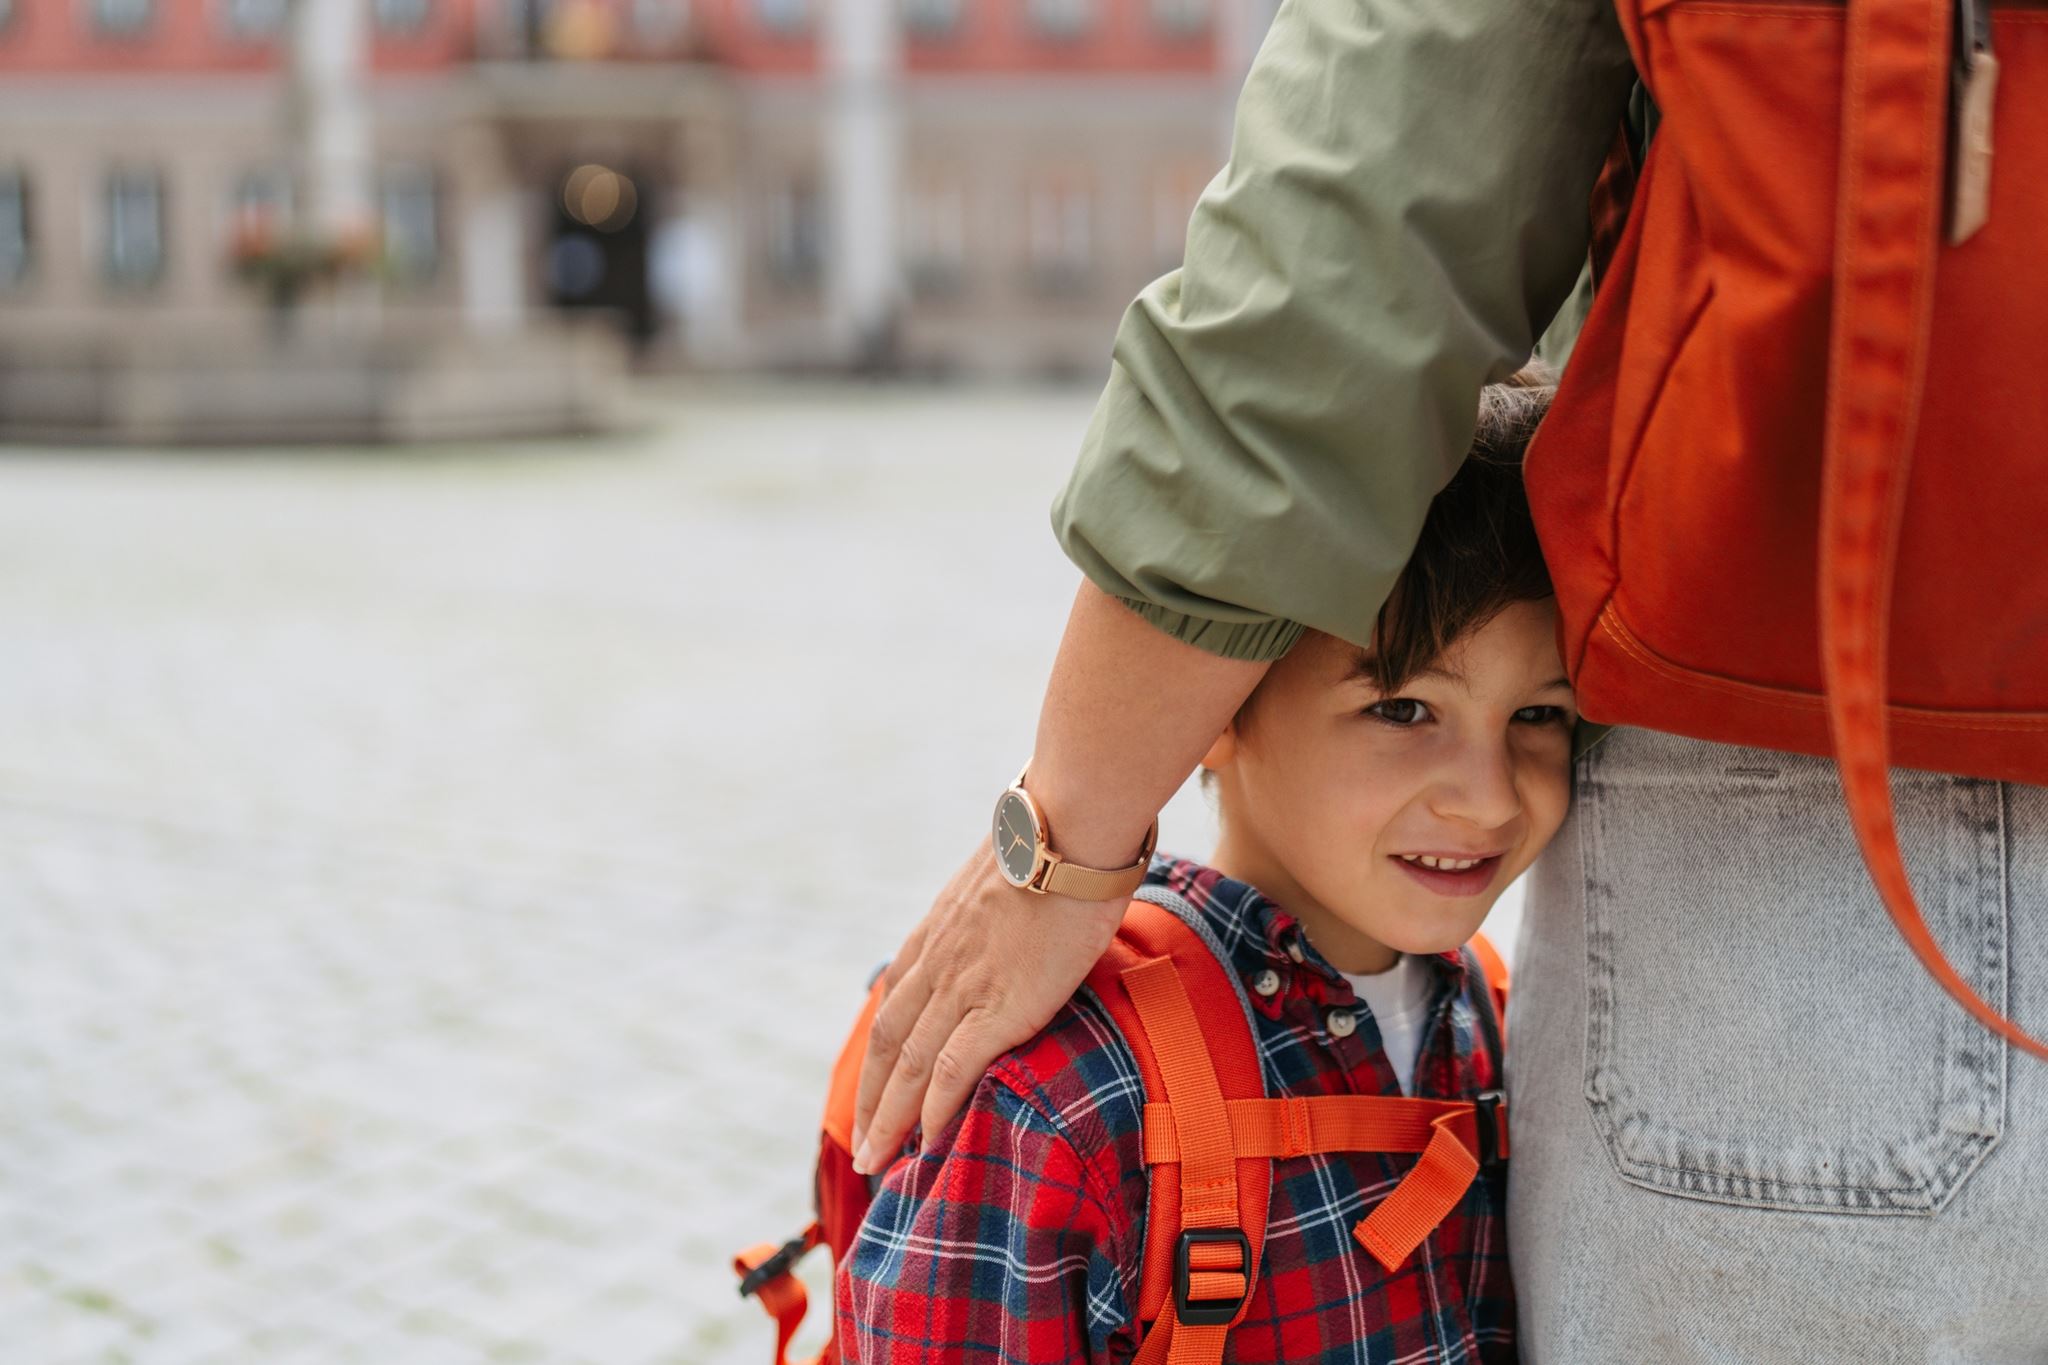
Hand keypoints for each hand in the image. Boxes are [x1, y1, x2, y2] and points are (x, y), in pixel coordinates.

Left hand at [850, 842, 1126, 1172]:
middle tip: (861, 1146)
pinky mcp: (999, 1007)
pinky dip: (936, 1108)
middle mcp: (937, 964)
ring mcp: (963, 987)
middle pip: (889, 1044)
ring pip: (910, 1067)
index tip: (876, 1086)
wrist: (1068, 834)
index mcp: (937, 934)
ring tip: (875, 1161)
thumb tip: (1023, 913)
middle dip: (871, 1099)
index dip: (882, 1052)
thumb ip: (1000, 907)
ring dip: (889, 1119)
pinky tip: (929, 1141)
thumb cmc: (1055, 845)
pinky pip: (953, 1068)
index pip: (895, 1003)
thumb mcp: (1007, 877)